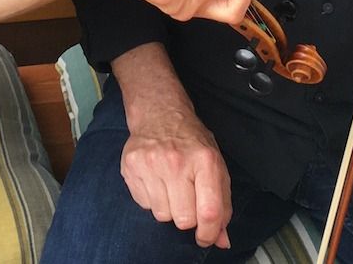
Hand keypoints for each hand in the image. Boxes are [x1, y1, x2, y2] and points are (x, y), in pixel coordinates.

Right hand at [120, 103, 231, 247]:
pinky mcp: (130, 166)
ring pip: (162, 215)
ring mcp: (150, 163)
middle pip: (184, 219)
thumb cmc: (191, 142)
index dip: (209, 233)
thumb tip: (221, 240)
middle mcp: (176, 161)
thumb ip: (221, 204)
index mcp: (204, 160)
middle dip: (187, 217)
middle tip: (187, 199)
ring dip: (168, 208)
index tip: (206, 237)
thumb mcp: (215, 166)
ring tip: (170, 186)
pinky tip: (156, 180)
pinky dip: (152, 199)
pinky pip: (144, 205)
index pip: (209, 211)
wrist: (160, 114)